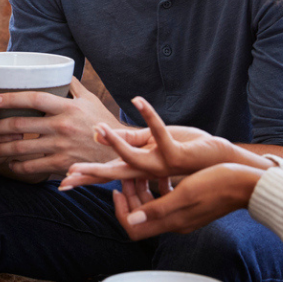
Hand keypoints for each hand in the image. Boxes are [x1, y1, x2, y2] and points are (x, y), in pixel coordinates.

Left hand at [0, 78, 124, 177]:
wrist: (120, 151)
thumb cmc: (102, 122)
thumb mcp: (91, 100)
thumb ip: (73, 85)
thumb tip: (59, 70)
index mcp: (68, 107)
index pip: (35, 98)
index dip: (12, 98)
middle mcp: (63, 126)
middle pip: (21, 124)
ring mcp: (61, 147)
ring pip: (22, 148)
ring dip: (1, 148)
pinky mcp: (62, 164)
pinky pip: (34, 166)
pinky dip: (18, 166)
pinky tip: (9, 164)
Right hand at [60, 96, 237, 188]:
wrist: (218, 157)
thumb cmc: (185, 147)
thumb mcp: (152, 141)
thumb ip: (127, 139)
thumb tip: (97, 133)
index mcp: (140, 168)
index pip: (109, 173)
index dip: (86, 177)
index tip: (64, 181)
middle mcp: (148, 171)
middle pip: (114, 173)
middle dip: (91, 173)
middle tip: (69, 173)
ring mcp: (162, 165)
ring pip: (133, 158)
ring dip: (115, 142)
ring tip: (97, 129)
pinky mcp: (176, 155)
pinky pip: (159, 134)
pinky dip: (149, 115)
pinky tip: (138, 100)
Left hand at [113, 163, 262, 239]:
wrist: (245, 185)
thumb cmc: (217, 183)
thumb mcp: (185, 192)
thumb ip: (158, 207)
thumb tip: (132, 220)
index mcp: (172, 221)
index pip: (134, 228)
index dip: (121, 211)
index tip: (117, 189)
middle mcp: (175, 222)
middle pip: (140, 217)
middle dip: (129, 196)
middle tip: (127, 175)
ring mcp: (183, 215)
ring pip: (152, 207)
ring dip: (142, 191)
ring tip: (140, 172)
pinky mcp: (190, 207)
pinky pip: (166, 201)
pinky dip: (158, 189)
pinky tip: (161, 174)